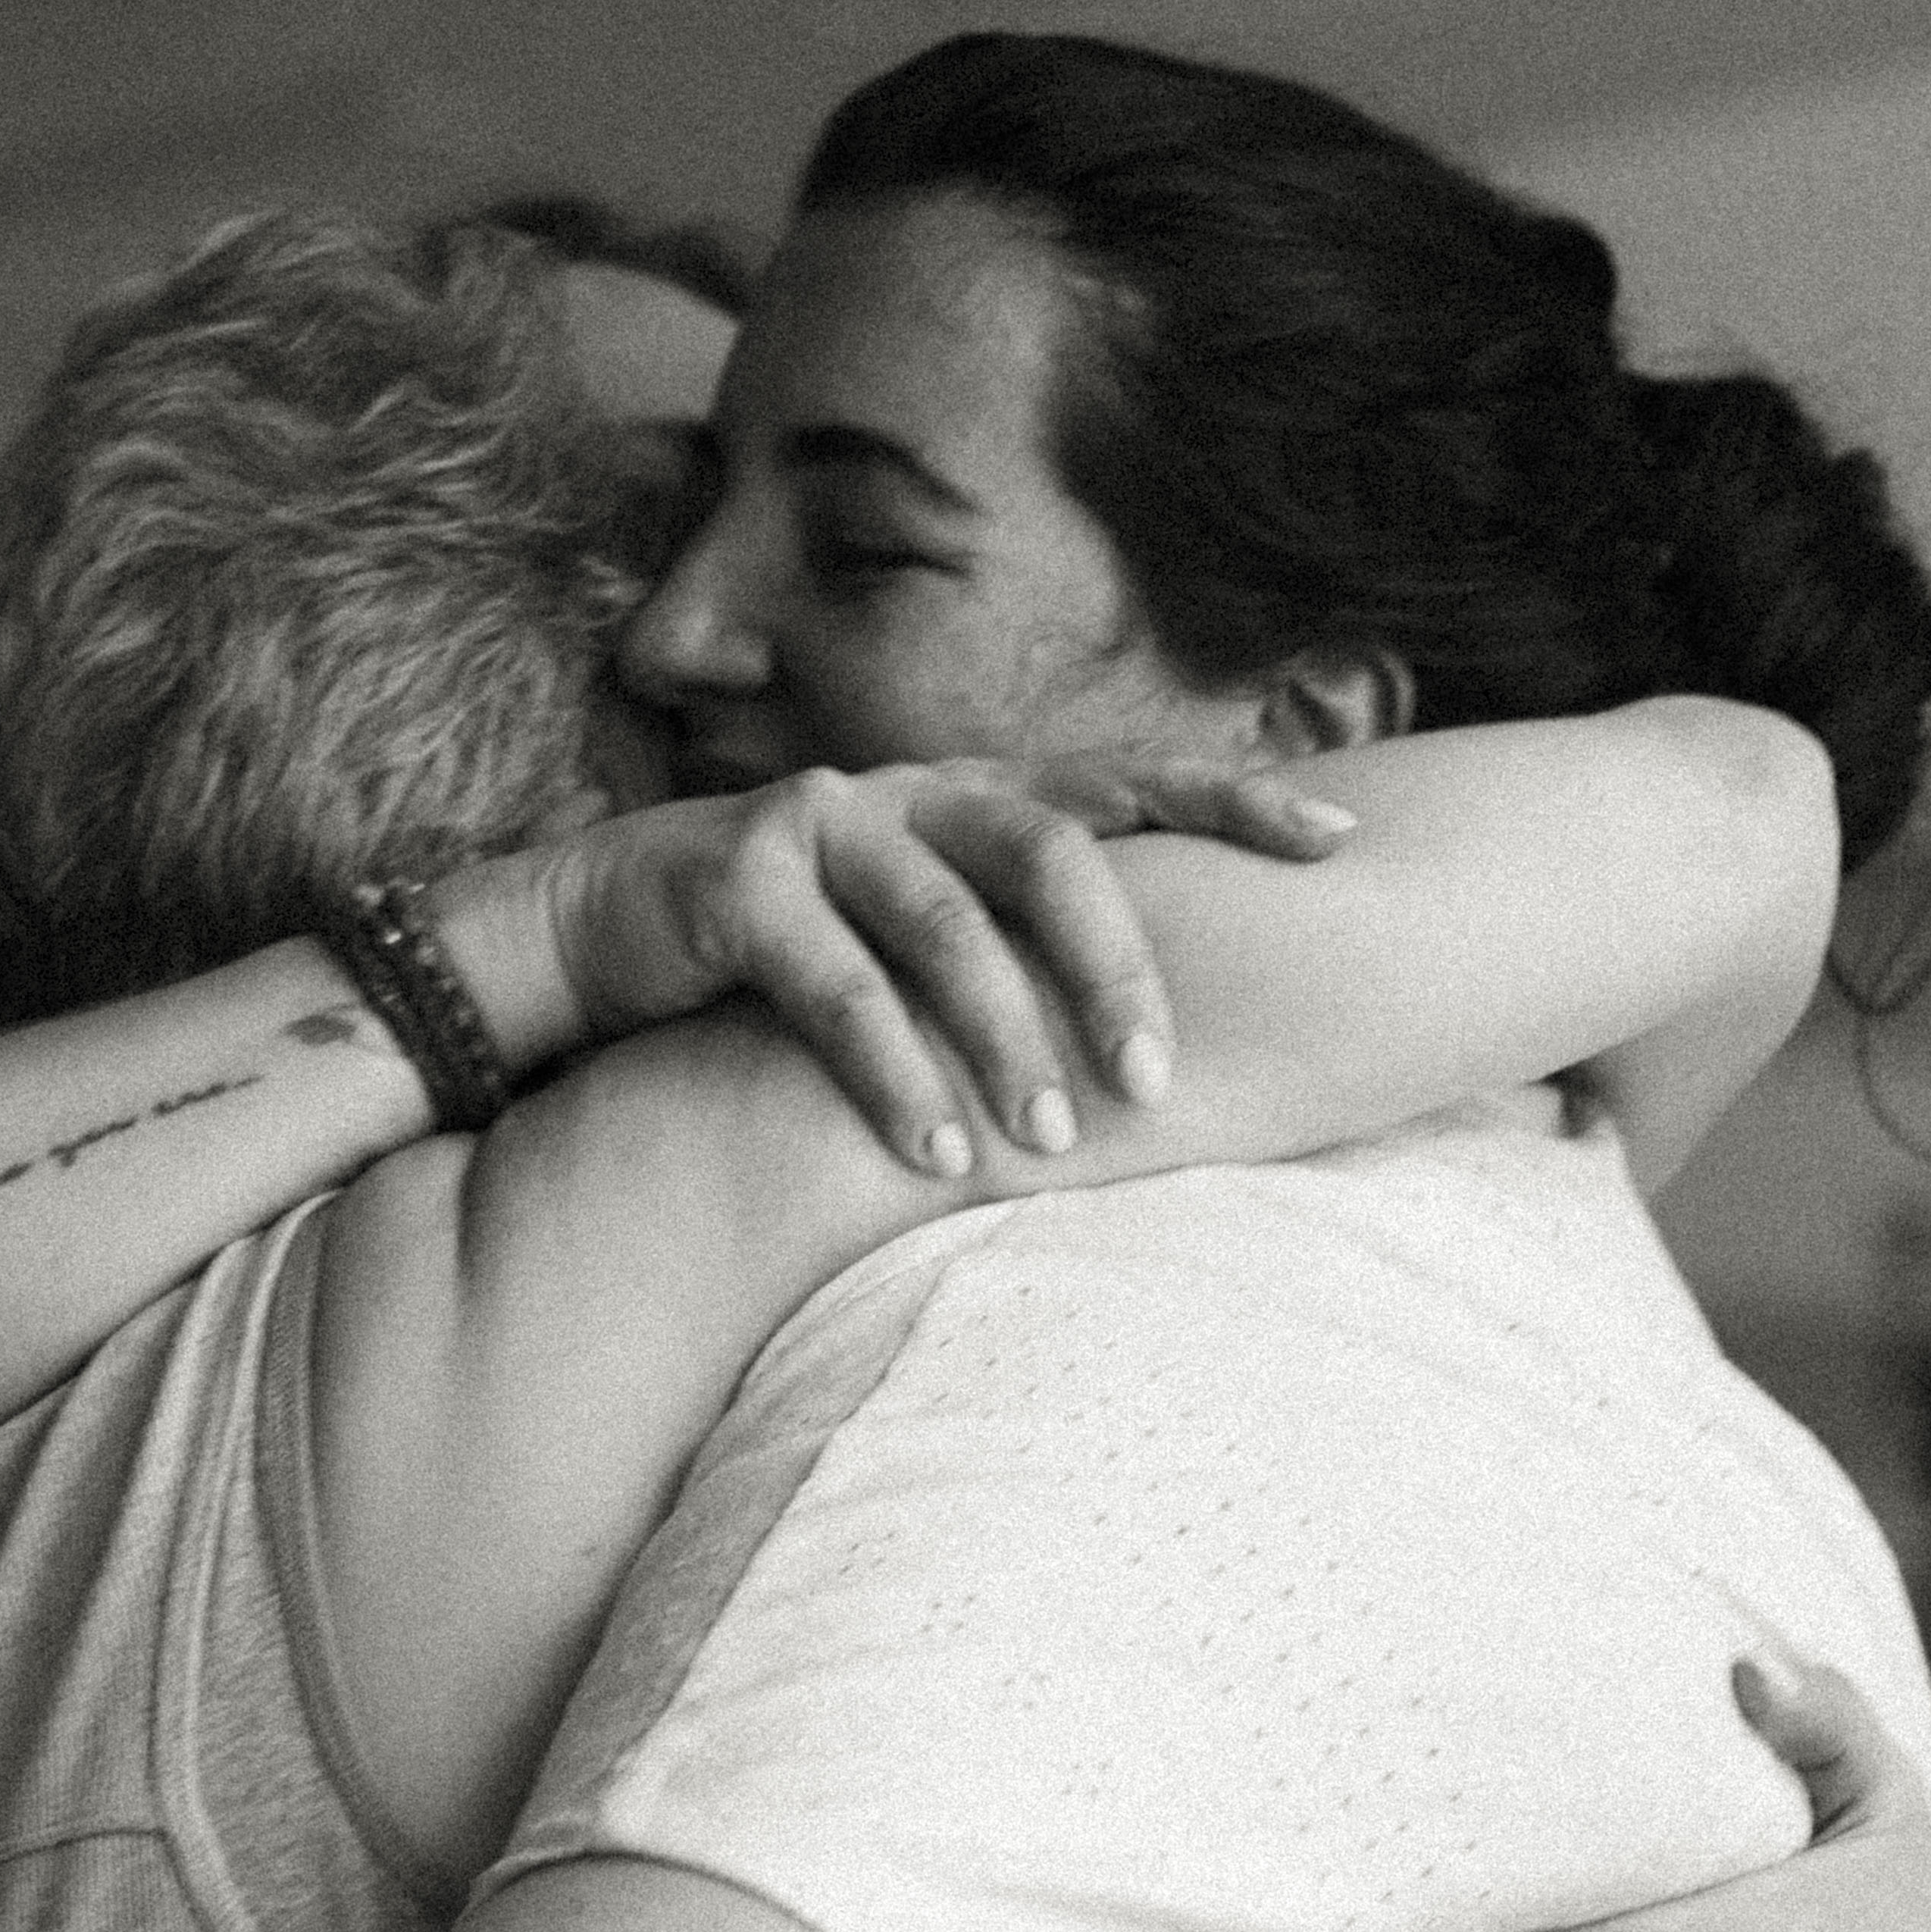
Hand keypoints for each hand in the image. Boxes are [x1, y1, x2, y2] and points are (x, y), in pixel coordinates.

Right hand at [540, 756, 1350, 1176]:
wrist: (592, 930)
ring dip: (1003, 1037)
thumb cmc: (784, 952)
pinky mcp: (736, 882)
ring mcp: (820, 825)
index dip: (1232, 800)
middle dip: (1113, 967)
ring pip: (942, 922)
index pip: (1128, 783)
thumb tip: (1160, 1036)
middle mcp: (911, 792)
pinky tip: (934, 1148)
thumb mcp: (912, 936)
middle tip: (1157, 1080)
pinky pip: (831, 987)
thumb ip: (1016, 949)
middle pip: (1049, 849)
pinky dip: (888, 1073)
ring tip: (1050, 1141)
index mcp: (974, 797)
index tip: (1338, 838)